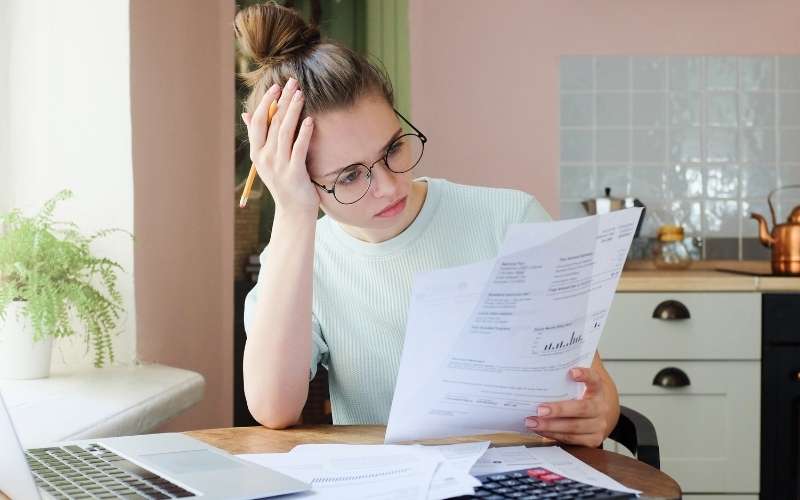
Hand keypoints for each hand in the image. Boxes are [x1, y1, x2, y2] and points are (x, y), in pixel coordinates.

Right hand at [242, 77, 319, 214]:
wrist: (294, 210)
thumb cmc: (284, 181)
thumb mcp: (267, 159)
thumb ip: (258, 137)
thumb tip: (246, 114)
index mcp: (257, 152)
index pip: (258, 121)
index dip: (267, 102)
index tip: (277, 87)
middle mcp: (265, 158)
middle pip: (272, 123)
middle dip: (282, 101)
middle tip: (293, 83)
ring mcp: (279, 165)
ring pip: (285, 132)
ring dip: (293, 111)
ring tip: (301, 95)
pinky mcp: (294, 173)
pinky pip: (299, 148)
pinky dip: (304, 133)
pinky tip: (310, 120)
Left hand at [524, 367, 612, 447]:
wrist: (602, 415)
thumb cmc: (584, 395)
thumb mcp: (582, 381)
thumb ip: (568, 367)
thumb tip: (554, 347)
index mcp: (598, 389)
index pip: (594, 379)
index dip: (585, 375)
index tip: (571, 372)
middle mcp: (601, 408)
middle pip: (581, 408)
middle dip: (559, 410)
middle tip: (539, 409)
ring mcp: (598, 425)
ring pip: (573, 427)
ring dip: (550, 425)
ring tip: (531, 421)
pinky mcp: (593, 440)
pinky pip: (570, 439)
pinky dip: (553, 435)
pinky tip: (540, 430)